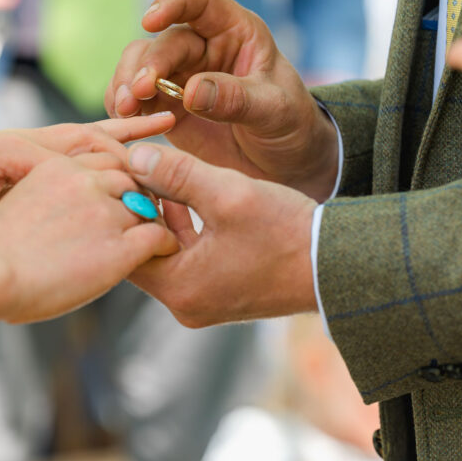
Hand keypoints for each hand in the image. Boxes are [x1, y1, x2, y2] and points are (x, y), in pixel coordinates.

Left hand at [0, 114, 175, 235]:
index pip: (86, 156)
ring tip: (167, 124)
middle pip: (94, 138)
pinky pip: (70, 140)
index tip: (162, 189)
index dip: (126, 172)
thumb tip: (56, 236)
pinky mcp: (19, 151)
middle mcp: (26, 140)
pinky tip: (124, 139)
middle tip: (179, 149)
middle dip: (137, 144)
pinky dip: (101, 137)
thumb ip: (9, 225)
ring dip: (124, 132)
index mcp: (17, 152)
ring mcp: (23, 142)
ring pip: (85, 133)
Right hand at [0, 153, 178, 322]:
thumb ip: (42, 203)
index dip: (116, 173)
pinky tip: (164, 250)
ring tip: (160, 228)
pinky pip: (156, 235)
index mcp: (57, 168)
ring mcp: (104, 212)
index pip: (102, 157)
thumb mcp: (15, 208)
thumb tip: (48, 224)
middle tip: (148, 208)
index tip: (122, 188)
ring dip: (153, 214)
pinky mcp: (118, 246)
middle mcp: (85, 182)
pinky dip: (164, 241)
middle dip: (139, 191)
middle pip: (130, 177)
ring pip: (147, 203)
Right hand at [105, 0, 338, 201]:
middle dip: (147, 65)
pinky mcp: (166, 106)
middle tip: (138, 93)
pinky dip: (124, 106)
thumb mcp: (275, 111)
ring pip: (140, 65)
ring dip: (126, 83)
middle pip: (165, 43)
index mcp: (236, 32)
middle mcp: (205, 47)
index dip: (174, 4)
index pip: (201, 2)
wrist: (286, 164)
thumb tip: (190, 91)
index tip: (150, 21)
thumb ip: (236, 99)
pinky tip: (124, 121)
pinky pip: (135, 98)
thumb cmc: (291, 126)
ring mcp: (182, 76)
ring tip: (126, 110)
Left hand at [124, 142, 317, 327]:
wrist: (339, 266)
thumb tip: (134, 156)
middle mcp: (185, 304)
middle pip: (142, 249)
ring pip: (165, 250)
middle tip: (137, 167)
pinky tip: (187, 195)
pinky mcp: (221, 292)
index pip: (125, 245)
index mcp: (180, 288)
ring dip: (162, 214)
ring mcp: (204, 301)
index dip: (123, 202)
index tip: (125, 167)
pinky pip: (187, 257)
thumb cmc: (287, 232)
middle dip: (141, 207)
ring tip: (160, 173)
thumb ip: (177, 173)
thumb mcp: (228, 194)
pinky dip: (184, 227)